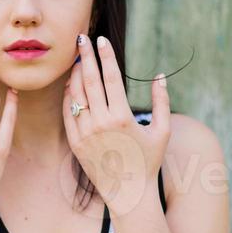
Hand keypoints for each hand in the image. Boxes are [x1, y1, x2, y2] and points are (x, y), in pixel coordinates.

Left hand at [62, 34, 169, 216]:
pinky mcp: (75, 143)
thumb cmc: (149, 161)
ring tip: (77, 59)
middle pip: (90, 81)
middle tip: (81, 39)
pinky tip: (71, 85)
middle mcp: (101, 123)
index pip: (111, 77)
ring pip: (76, 96)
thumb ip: (162, 101)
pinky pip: (68, 114)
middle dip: (85, 57)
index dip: (105, 56)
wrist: (129, 193)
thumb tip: (160, 75)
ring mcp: (86, 134)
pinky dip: (68, 97)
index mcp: (122, 117)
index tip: (101, 40)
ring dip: (75, 74)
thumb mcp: (162, 131)